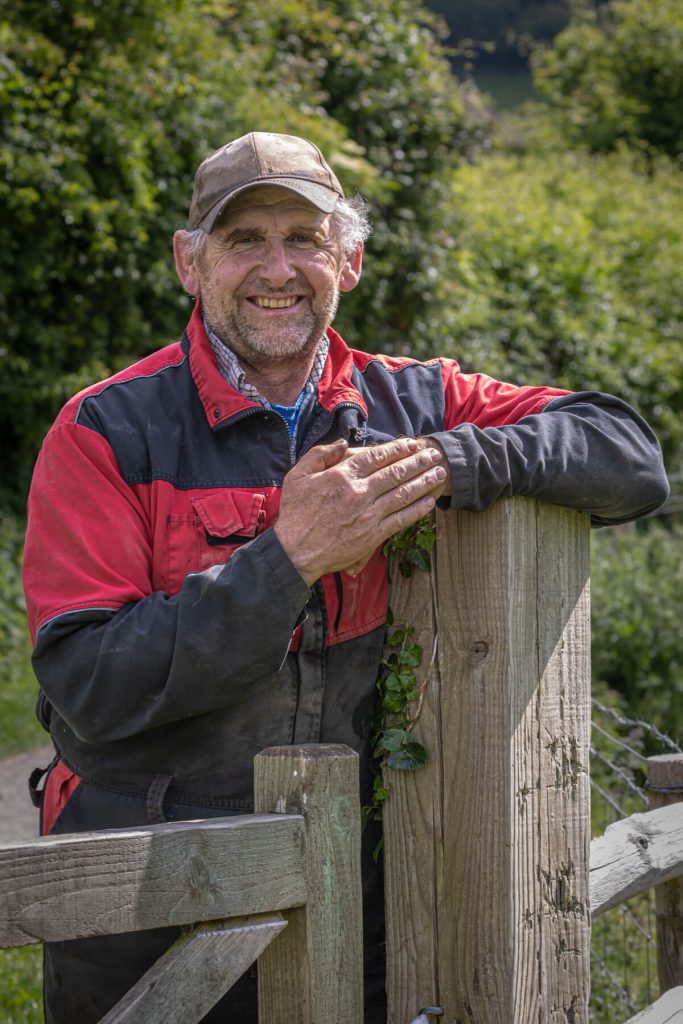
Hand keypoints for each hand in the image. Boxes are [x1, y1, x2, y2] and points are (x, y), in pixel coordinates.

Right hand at [274, 437, 447, 585]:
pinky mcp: (372, 535)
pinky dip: (417, 510)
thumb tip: (344, 443)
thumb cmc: (295, 513)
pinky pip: (400, 519)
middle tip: (433, 455)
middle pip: (395, 472)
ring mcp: (368, 515)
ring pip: (402, 494)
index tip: (411, 444)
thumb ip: (320, 454)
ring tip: (439, 473)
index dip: (397, 449)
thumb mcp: (298, 475)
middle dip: (417, 462)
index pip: (376, 457)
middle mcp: (359, 492)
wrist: (295, 551)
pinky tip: (430, 502)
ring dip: (424, 482)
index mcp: (342, 475)